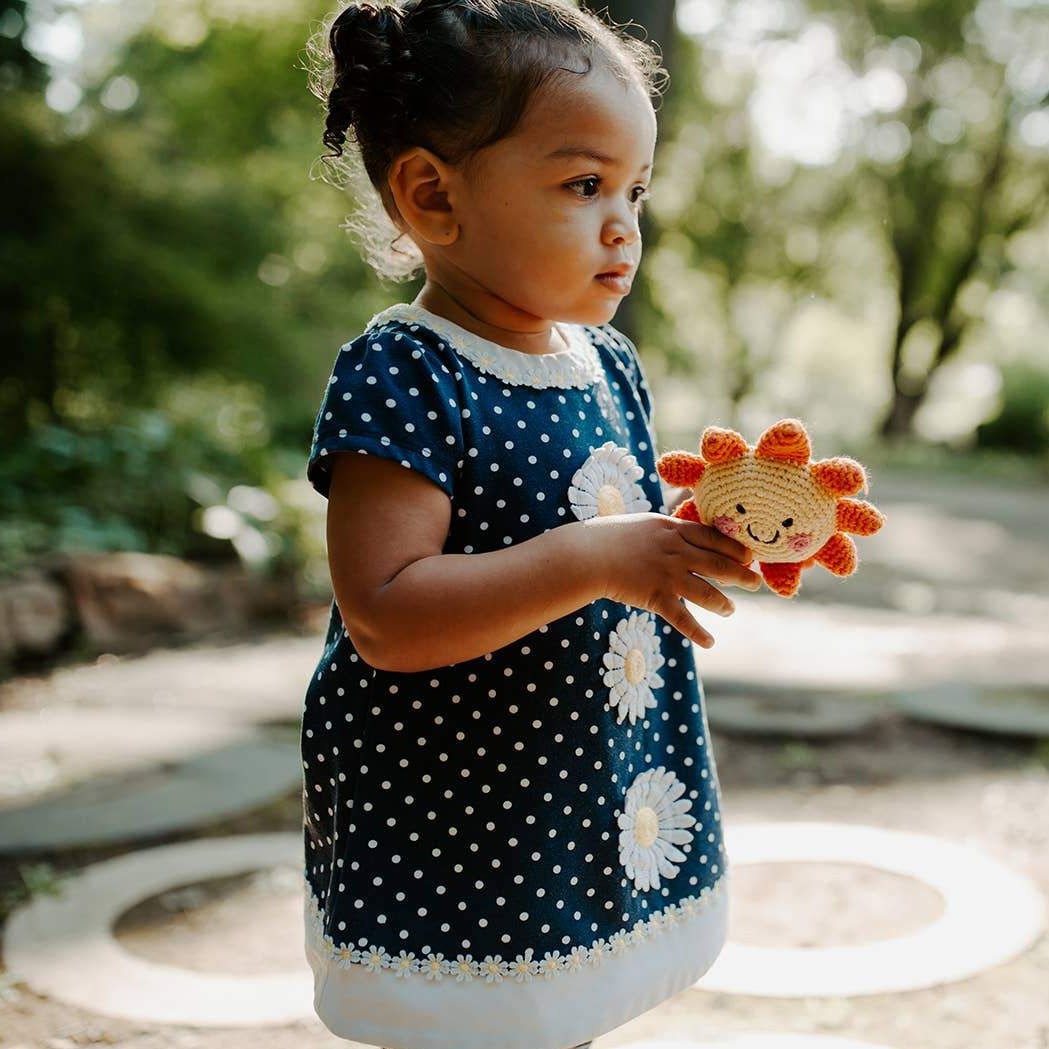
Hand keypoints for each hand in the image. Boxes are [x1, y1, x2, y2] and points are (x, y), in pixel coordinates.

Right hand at [577, 512, 761, 648]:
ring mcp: (668, 575)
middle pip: (719, 565)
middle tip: (755, 583)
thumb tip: (679, 533)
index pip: (713, 538)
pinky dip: (698, 632)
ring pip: (707, 593)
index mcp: (674, 531)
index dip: (735, 548)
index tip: (749, 556)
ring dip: (723, 604)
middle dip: (742, 576)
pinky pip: (683, 618)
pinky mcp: (656, 597)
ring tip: (730, 610)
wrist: (588, 555)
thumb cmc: (609, 536)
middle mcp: (677, 552)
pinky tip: (710, 641)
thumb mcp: (645, 524)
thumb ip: (666, 530)